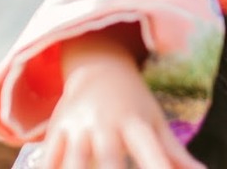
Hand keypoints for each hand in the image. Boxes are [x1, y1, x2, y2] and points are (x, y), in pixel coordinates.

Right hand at [42, 32, 205, 168]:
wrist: (97, 67)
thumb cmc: (134, 105)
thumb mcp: (157, 124)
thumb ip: (177, 155)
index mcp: (134, 122)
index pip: (148, 150)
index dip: (156, 168)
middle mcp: (105, 124)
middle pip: (107, 157)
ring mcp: (78, 127)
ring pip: (73, 159)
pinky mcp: (55, 131)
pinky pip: (49, 157)